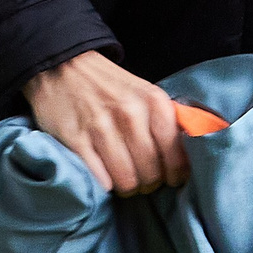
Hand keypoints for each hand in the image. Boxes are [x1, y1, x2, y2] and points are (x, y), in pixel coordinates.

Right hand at [21, 51, 186, 195]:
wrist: (63, 65)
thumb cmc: (109, 86)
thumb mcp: (145, 93)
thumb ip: (168, 121)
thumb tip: (189, 158)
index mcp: (153, 102)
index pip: (175, 155)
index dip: (174, 174)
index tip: (168, 177)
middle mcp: (130, 113)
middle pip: (151, 174)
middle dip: (148, 183)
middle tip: (140, 177)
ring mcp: (101, 127)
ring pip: (126, 181)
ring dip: (126, 187)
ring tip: (121, 177)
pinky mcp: (75, 140)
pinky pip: (100, 180)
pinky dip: (103, 184)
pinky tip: (102, 173)